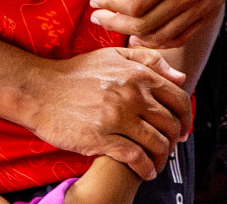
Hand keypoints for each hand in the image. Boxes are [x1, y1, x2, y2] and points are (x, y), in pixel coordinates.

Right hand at [21, 47, 189, 180]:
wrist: (39, 90)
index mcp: (137, 74)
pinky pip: (136, 158)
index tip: (182, 130)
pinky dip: (146, 168)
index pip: (179, 100)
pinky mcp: (102, 138)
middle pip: (171, 125)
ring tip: (156, 162)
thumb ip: (147, 60)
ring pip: (157, 144)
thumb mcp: (111, 55)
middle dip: (174, 141)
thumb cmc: (74, 73)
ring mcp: (117, 117)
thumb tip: (179, 75)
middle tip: (168, 148)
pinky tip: (144, 171)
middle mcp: (131, 95)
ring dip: (162, 158)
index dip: (186, 118)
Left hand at [88, 0, 226, 47]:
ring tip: (117, 25)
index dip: (111, 6)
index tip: (96, 1)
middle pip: (146, 24)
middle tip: (98, 16)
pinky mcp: (211, 9)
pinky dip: (161, 39)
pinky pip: (183, 35)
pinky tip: (144, 33)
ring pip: (163, 35)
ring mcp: (204, 4)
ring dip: (136, 35)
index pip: (136, 4)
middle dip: (115, 23)